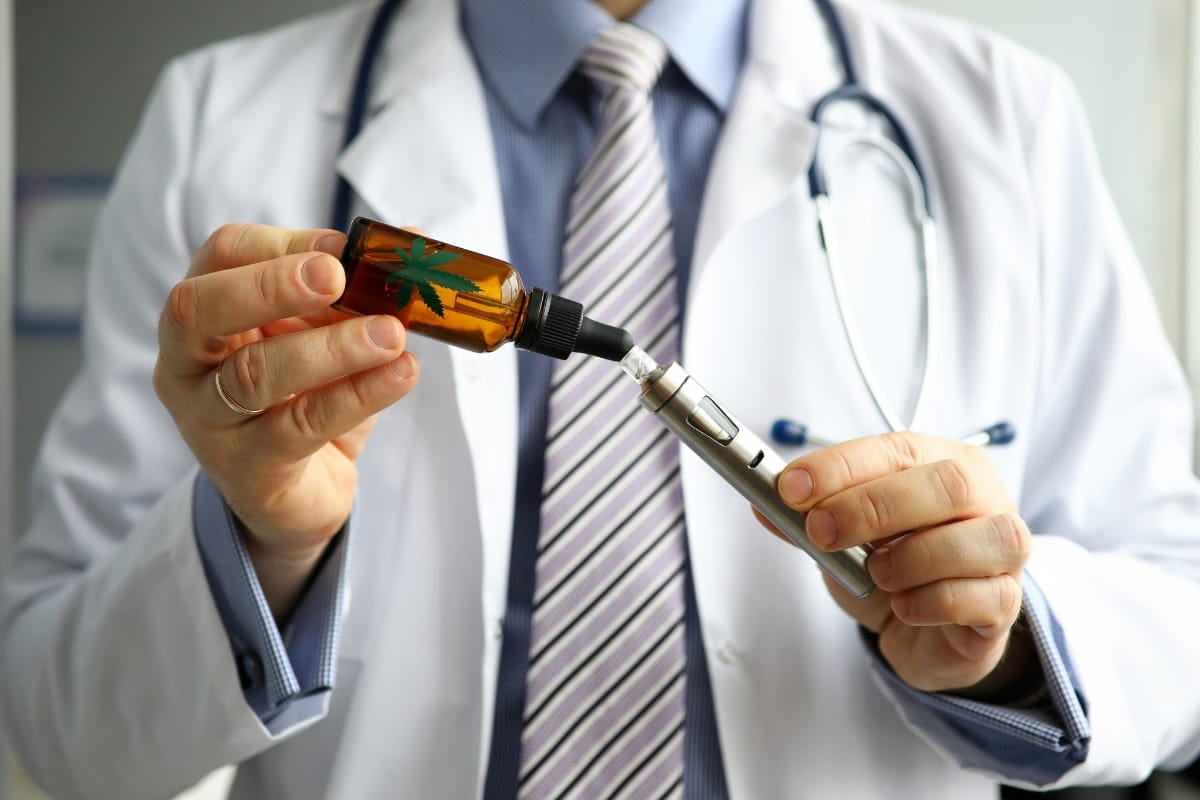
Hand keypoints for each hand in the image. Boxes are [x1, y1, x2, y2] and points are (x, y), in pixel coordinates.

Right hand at [154, 224, 418, 617]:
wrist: (298, 494)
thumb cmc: (303, 396)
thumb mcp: (324, 334)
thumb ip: (353, 289)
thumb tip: (408, 240)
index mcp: (204, 309)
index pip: (221, 256)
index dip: (282, 246)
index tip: (344, 251)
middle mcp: (187, 361)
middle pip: (200, 309)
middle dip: (271, 286)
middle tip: (337, 277)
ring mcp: (208, 418)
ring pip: (254, 374)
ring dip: (332, 347)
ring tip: (392, 333)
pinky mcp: (248, 466)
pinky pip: (299, 424)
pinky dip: (356, 395)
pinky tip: (400, 374)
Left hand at [772, 432, 1034, 696]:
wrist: (923, 631)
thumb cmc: (889, 566)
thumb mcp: (842, 537)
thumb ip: (807, 519)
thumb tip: (763, 503)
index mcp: (942, 461)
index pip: (896, 448)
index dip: (841, 466)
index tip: (791, 488)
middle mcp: (984, 498)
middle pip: (948, 484)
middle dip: (873, 505)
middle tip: (821, 531)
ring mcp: (1003, 551)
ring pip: (983, 538)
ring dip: (913, 556)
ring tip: (876, 574)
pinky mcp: (1006, 603)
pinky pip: (984, 596)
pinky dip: (933, 601)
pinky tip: (904, 607)